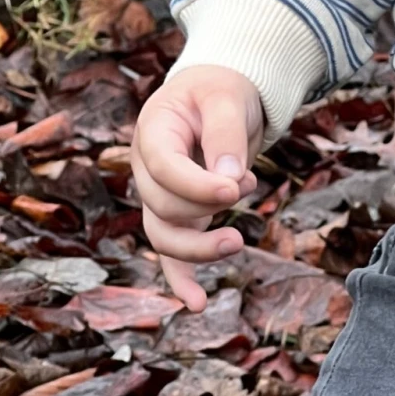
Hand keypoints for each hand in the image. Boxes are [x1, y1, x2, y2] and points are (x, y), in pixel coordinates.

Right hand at [131, 64, 263, 310]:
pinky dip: (182, 280)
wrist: (219, 94)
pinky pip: (171, 254)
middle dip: (207, 207)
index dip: (197, 185)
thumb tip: (231, 181)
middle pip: (163, 206)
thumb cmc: (220, 91)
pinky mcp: (178, 216)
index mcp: (152, 132)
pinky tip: (199, 304)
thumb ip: (226, 135)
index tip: (236, 188)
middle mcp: (147, 169)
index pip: (163, 169)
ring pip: (163, 236)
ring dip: (199, 248)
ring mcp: (159, 196)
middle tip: (247, 184)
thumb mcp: (226, 98)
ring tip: (238, 241)